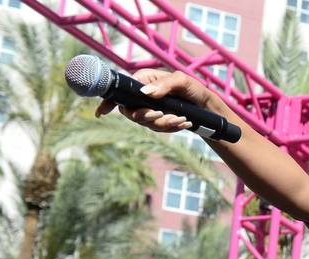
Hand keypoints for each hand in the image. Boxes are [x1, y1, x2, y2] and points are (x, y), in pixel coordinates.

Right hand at [94, 69, 210, 132]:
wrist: (207, 106)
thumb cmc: (194, 89)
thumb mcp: (182, 82)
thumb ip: (164, 85)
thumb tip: (145, 92)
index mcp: (143, 80)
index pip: (120, 90)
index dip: (108, 102)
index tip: (101, 114)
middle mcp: (142, 94)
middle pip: (131, 112)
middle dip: (147, 116)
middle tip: (164, 115)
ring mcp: (149, 108)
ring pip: (145, 122)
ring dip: (164, 123)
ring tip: (182, 118)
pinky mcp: (157, 120)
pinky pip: (158, 128)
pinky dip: (171, 127)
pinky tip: (184, 123)